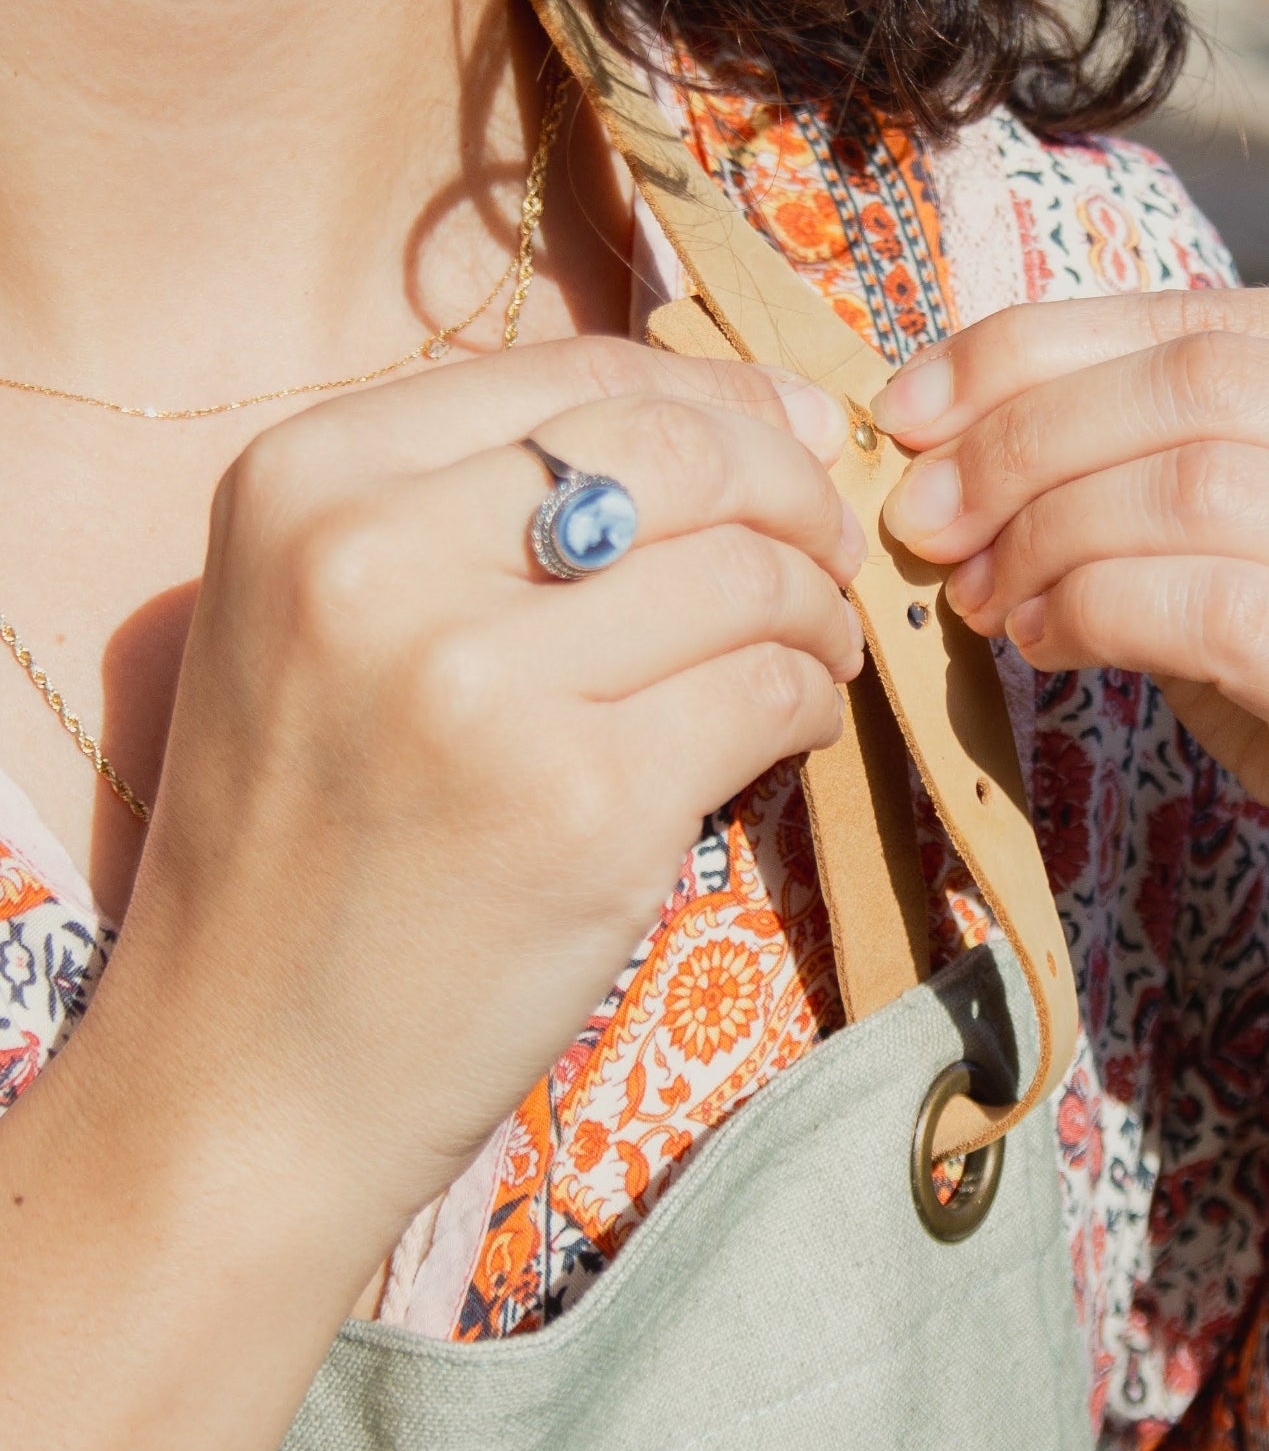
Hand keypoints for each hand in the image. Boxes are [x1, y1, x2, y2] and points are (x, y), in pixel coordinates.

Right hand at [98, 337, 864, 1264]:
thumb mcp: (328, 628)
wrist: (251, 1074)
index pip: (581, 376)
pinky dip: (813, 704)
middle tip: (835, 553)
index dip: (723, 402)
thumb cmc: (312, 852)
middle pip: (684, 454)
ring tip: (816, 656)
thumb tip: (744, 421)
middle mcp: (378, 558)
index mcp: (306, 482)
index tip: (794, 444)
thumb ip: (489, 514)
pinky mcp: (585, 805)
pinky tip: (797, 729)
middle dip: (798, 494)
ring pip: (749, 575)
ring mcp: (481, 684)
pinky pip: (770, 693)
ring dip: (819, 611)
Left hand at [873, 290, 1268, 1124]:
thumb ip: (1157, 464)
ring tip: (979, 595)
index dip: (1031, 349)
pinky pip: (1212, 611)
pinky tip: (1043, 642)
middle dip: (1022, 442)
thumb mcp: (1265, 552)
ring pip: (1198, 486)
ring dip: (1047, 535)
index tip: (911, 410)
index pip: (1206, 315)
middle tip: (924, 517)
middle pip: (1197, 384)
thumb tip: (950, 424)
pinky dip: (1096, 612)